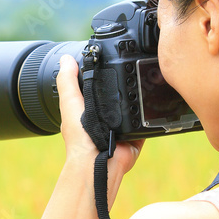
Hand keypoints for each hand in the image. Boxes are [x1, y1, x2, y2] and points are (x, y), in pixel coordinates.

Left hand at [55, 55, 143, 201]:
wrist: (98, 162)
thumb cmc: (80, 138)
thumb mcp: (70, 103)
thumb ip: (68, 81)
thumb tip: (66, 59)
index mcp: (88, 109)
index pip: (96, 86)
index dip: (101, 73)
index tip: (108, 57)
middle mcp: (105, 117)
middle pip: (117, 94)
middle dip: (124, 83)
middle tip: (131, 66)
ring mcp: (122, 126)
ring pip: (134, 105)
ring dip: (138, 96)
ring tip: (141, 81)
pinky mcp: (137, 134)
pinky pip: (147, 120)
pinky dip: (149, 113)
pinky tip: (151, 101)